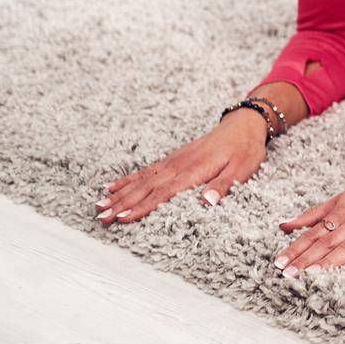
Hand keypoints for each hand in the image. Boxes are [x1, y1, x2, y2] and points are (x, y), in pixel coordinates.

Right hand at [96, 109, 267, 225]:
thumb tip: (207, 202)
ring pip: (141, 179)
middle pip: (146, 187)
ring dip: (120, 193)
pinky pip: (146, 170)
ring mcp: (173, 161)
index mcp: (194, 171)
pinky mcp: (172, 159)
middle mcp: (178, 165)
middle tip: (101, 217)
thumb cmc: (245, 150)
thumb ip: (223, 186)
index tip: (122, 217)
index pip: (164, 193)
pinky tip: (113, 186)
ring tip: (99, 206)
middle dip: (122, 203)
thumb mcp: (243, 170)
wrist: (243, 126)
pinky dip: (128, 179)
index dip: (142, 207)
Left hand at [274, 165, 344, 271]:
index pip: (314, 233)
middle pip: (328, 242)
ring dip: (331, 262)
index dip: (296, 248)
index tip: (279, 264)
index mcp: (343, 211)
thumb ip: (314, 214)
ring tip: (313, 276)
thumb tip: (284, 226)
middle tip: (289, 275)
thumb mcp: (344, 198)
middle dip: (307, 259)